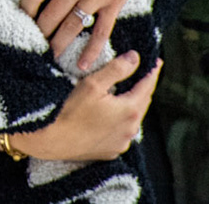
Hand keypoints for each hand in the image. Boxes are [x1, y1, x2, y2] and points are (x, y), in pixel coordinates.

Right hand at [9, 52, 158, 161]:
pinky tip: (109, 116)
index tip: (157, 62)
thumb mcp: (92, 84)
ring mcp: (123, 142)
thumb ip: (116, 69)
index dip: (152, 72)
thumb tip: (135, 58)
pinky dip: (120, 122)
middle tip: (141, 75)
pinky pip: (122, 132)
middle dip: (142, 88)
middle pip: (142, 103)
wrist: (51, 140)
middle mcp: (131, 129)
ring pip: (132, 119)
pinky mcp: (112, 150)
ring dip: (131, 106)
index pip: (147, 86)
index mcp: (130, 110)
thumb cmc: (69, 110)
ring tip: (124, 94)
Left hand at [21, 0, 164, 61]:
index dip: (25, 8)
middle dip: (40, 32)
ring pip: (72, 26)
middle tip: (32, 44)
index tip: (20, 19)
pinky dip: (91, 50)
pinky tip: (82, 64)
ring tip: (48, 57)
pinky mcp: (114, 5)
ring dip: (59, 44)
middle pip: (52, 14)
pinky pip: (100, 32)